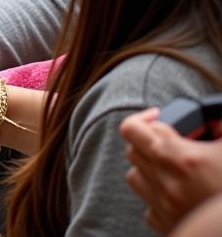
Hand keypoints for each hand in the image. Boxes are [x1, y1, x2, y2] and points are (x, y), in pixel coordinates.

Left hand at [122, 107, 221, 233]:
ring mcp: (165, 206)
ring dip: (147, 167)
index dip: (152, 119)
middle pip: (132, 149)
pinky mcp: (169, 227)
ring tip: (170, 166)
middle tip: (168, 141)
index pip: (136, 127)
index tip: (164, 120)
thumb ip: (219, 124)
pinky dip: (158, 198)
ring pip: (134, 176)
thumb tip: (210, 118)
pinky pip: (149, 207)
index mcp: (180, 158)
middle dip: (147, 140)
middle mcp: (167, 182)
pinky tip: (177, 193)